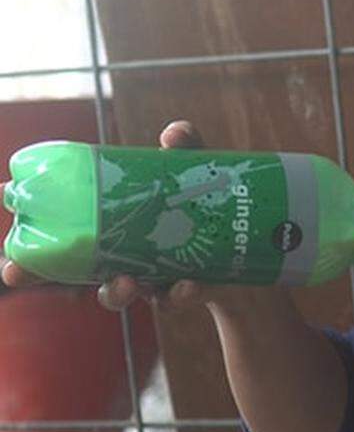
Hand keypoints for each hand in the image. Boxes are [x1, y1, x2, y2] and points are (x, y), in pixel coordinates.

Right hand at [0, 120, 249, 312]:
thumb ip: (184, 149)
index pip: (58, 231)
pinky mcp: (185, 289)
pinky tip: (185, 286)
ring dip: (117, 291)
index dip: (26, 244)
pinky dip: (179, 294)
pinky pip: (175, 299)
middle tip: (15, 272)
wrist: (251, 241)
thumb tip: (173, 132)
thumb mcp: (196, 169)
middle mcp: (120, 254)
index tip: (6, 250)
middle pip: (70, 270)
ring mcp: (150, 276)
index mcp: (109, 223)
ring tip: (128, 283)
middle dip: (41, 274)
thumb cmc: (207, 198)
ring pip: (120, 292)